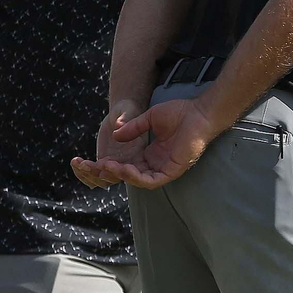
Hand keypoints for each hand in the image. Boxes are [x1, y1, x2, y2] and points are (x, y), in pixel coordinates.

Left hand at [72, 99, 147, 188]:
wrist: (120, 113)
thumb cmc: (128, 109)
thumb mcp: (128, 110)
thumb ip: (126, 118)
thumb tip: (119, 124)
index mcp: (137, 155)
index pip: (128, 171)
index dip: (116, 171)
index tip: (102, 162)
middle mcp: (126, 164)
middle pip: (112, 179)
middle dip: (97, 174)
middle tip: (85, 164)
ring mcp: (114, 165)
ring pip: (100, 180)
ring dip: (87, 175)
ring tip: (77, 163)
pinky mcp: (103, 163)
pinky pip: (92, 175)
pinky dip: (82, 173)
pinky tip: (75, 161)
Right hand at [90, 95, 225, 188]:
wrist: (199, 111)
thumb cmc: (180, 112)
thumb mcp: (150, 118)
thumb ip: (133, 128)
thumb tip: (115, 136)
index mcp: (151, 154)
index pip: (125, 164)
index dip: (109, 164)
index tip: (92, 160)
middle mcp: (156, 163)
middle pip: (127, 175)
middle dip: (109, 172)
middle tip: (93, 166)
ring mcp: (164, 169)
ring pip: (137, 180)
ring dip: (121, 174)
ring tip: (107, 166)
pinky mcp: (172, 171)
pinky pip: (151, 180)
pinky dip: (137, 177)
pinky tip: (125, 168)